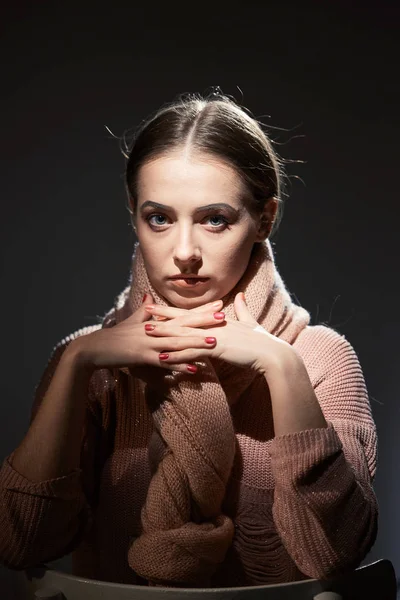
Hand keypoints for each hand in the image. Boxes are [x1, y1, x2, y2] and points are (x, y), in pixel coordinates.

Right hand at [70, 294, 226, 374]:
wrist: (94, 348)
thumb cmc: (113, 336)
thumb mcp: (130, 322)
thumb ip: (142, 311)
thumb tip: (146, 296)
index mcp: (155, 322)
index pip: (183, 314)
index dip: (201, 310)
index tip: (219, 305)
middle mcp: (154, 330)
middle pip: (183, 325)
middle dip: (204, 322)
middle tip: (224, 318)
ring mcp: (149, 343)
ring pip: (177, 342)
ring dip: (196, 342)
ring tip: (214, 342)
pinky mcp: (142, 357)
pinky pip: (165, 362)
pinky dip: (180, 365)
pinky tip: (194, 368)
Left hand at [143, 293, 290, 373]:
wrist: (272, 354)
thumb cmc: (262, 341)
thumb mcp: (250, 322)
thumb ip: (242, 309)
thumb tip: (240, 295)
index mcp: (218, 320)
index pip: (191, 313)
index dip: (173, 310)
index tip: (158, 306)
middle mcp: (213, 326)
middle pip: (183, 320)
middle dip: (162, 317)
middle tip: (143, 312)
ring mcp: (214, 336)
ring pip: (184, 334)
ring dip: (164, 334)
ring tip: (146, 333)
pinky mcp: (217, 349)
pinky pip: (192, 352)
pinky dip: (177, 355)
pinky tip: (162, 358)